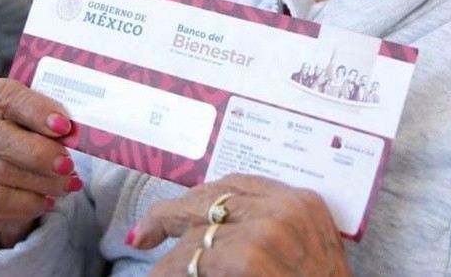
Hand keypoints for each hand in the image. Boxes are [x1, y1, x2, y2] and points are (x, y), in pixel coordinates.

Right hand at [0, 78, 81, 248]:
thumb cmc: (12, 129)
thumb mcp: (22, 113)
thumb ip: (43, 115)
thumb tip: (71, 132)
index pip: (5, 96)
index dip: (37, 110)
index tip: (64, 126)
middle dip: (39, 153)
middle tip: (68, 164)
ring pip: (0, 173)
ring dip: (41, 182)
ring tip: (68, 183)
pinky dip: (27, 202)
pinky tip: (46, 200)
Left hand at [132, 174, 351, 276]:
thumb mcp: (307, 253)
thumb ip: (273, 231)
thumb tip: (218, 229)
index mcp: (302, 202)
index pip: (237, 183)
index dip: (201, 195)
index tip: (177, 209)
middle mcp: (285, 209)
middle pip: (211, 197)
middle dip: (169, 215)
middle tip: (143, 233)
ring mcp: (267, 231)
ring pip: (196, 232)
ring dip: (171, 257)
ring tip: (157, 273)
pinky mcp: (248, 258)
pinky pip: (190, 260)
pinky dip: (168, 272)